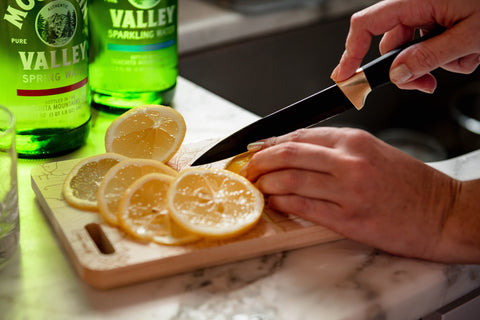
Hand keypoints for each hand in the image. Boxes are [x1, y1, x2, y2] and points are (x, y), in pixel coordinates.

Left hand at [241, 128, 479, 262]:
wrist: (442, 212)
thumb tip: (294, 152)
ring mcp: (348, 190)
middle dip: (259, 161)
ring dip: (265, 184)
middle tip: (247, 170)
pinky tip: (272, 204)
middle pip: (288, 154)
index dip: (270, 143)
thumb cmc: (409, 184)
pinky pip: (302, 206)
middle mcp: (349, 160)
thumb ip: (335, 150)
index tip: (254, 150)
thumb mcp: (373, 152)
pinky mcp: (348, 218)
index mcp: (354, 139)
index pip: (299, 135)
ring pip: (290, 180)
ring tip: (254, 188)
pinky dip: (280, 204)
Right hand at [331, 0, 479, 92]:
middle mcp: (417, 4)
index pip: (366, 26)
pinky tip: (469, 51)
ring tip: (464, 58)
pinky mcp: (441, 19)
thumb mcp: (469, 35)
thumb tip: (397, 75)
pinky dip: (446, 56)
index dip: (350, 52)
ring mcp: (429, 12)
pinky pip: (430, 44)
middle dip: (407, 70)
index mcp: (415, 0)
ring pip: (412, 49)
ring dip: (433, 64)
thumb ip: (428, 57)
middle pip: (390, 45)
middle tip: (425, 84)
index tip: (346, 77)